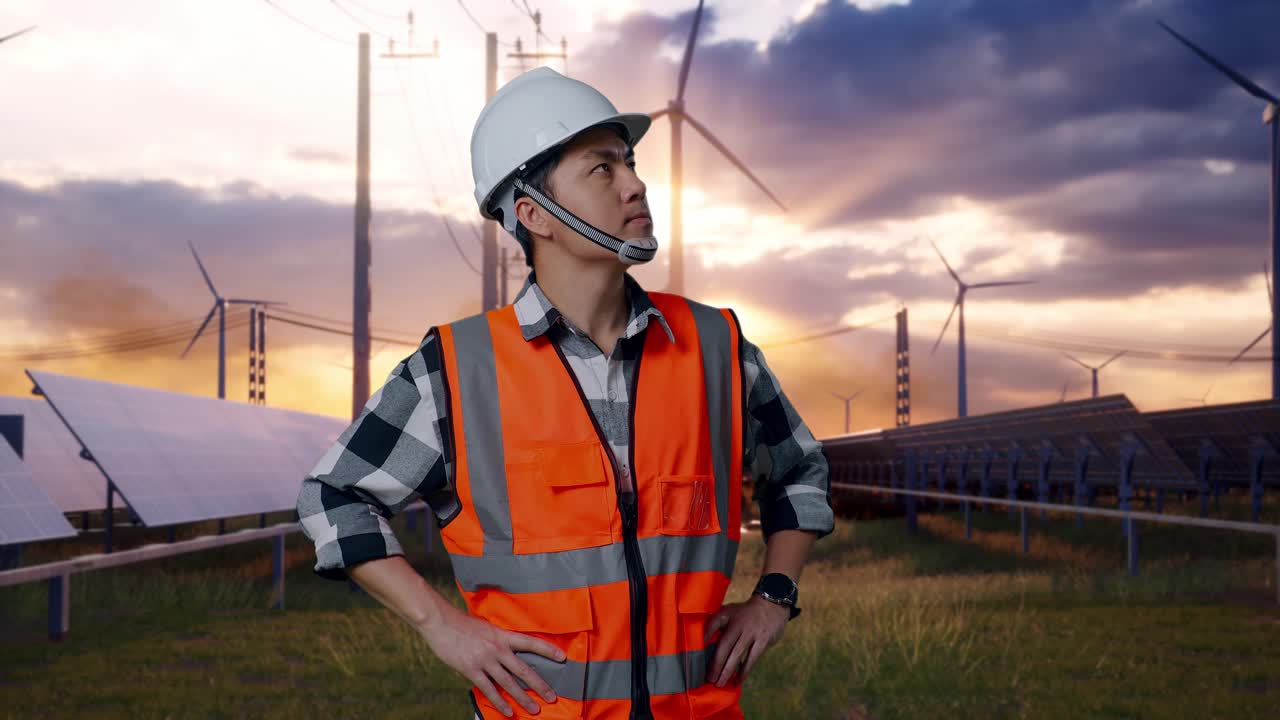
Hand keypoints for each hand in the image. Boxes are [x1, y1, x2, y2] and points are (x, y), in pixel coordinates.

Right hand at [417, 603, 565, 716]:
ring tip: (534, 709)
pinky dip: (500, 702)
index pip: (531, 642)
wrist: (441, 622)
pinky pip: (489, 690)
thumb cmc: (463, 623)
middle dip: (539, 685)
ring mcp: (485, 660)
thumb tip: (508, 653)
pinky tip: (508, 711)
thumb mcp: (487, 627)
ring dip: (523, 698)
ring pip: (509, 683)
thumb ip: (498, 640)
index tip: (562, 657)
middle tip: (552, 697)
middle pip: (523, 670)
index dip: (548, 650)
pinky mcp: (471, 670)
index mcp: (503, 635)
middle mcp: (497, 649)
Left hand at [704, 594, 790, 686]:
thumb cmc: (744, 613)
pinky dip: (744, 671)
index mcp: (727, 614)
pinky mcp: (762, 641)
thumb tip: (701, 641)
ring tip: (720, 683)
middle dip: (715, 664)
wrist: (770, 605)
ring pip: (737, 655)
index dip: (705, 634)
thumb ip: (717, 622)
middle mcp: (738, 623)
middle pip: (724, 645)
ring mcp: (751, 632)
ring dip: (727, 671)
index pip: (713, 623)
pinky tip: (737, 680)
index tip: (697, 647)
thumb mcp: (730, 611)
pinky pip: (751, 659)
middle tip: (709, 678)